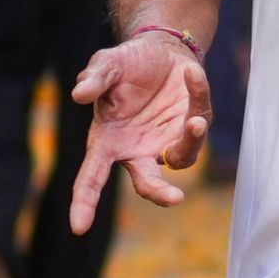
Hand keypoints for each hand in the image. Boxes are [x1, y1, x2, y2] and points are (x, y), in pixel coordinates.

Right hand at [65, 33, 209, 229]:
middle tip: (174, 197)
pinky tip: (192, 75)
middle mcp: (139, 150)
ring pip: (182, 157)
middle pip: (147, 183)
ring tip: (195, 121)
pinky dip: (198, 96)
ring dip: (190, 140)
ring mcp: (168, 141)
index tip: (78, 226)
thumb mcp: (106, 65)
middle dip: (160, 192)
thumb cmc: (126, 66)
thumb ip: (94, 79)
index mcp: (109, 142)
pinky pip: (200, 119)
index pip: (92, 178)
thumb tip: (79, 94)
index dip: (84, 203)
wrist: (160, 51)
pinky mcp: (193, 125)